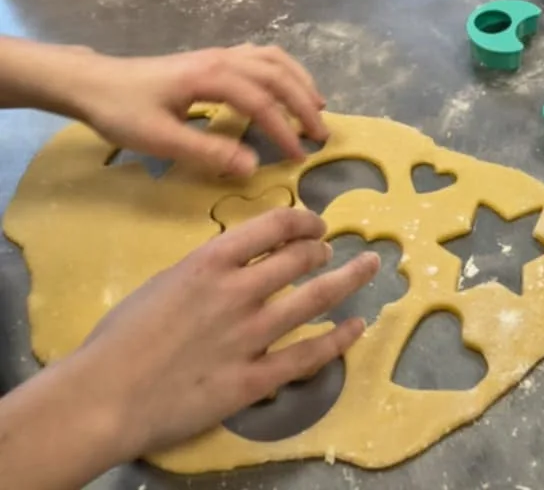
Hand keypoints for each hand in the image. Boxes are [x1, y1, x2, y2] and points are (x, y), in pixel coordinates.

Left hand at [62, 45, 327, 179]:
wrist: (95, 83)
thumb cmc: (123, 112)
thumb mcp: (160, 139)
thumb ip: (208, 151)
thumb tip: (253, 167)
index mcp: (213, 76)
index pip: (262, 102)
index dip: (284, 130)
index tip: (301, 157)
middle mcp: (224, 58)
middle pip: (277, 75)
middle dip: (304, 103)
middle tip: (321, 135)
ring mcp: (220, 54)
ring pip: (274, 59)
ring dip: (299, 81)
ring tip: (317, 107)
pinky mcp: (215, 58)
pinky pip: (262, 56)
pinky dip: (283, 70)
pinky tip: (287, 86)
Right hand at [70, 208, 377, 461]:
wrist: (102, 397)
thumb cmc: (119, 338)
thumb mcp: (164, 282)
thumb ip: (206, 270)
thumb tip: (237, 264)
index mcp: (211, 262)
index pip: (273, 226)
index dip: (303, 220)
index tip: (315, 224)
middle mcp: (238, 291)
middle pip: (299, 259)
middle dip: (323, 251)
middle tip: (332, 252)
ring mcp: (249, 336)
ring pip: (314, 299)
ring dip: (347, 281)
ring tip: (366, 269)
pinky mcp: (252, 380)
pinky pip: (307, 357)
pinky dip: (338, 339)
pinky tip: (357, 327)